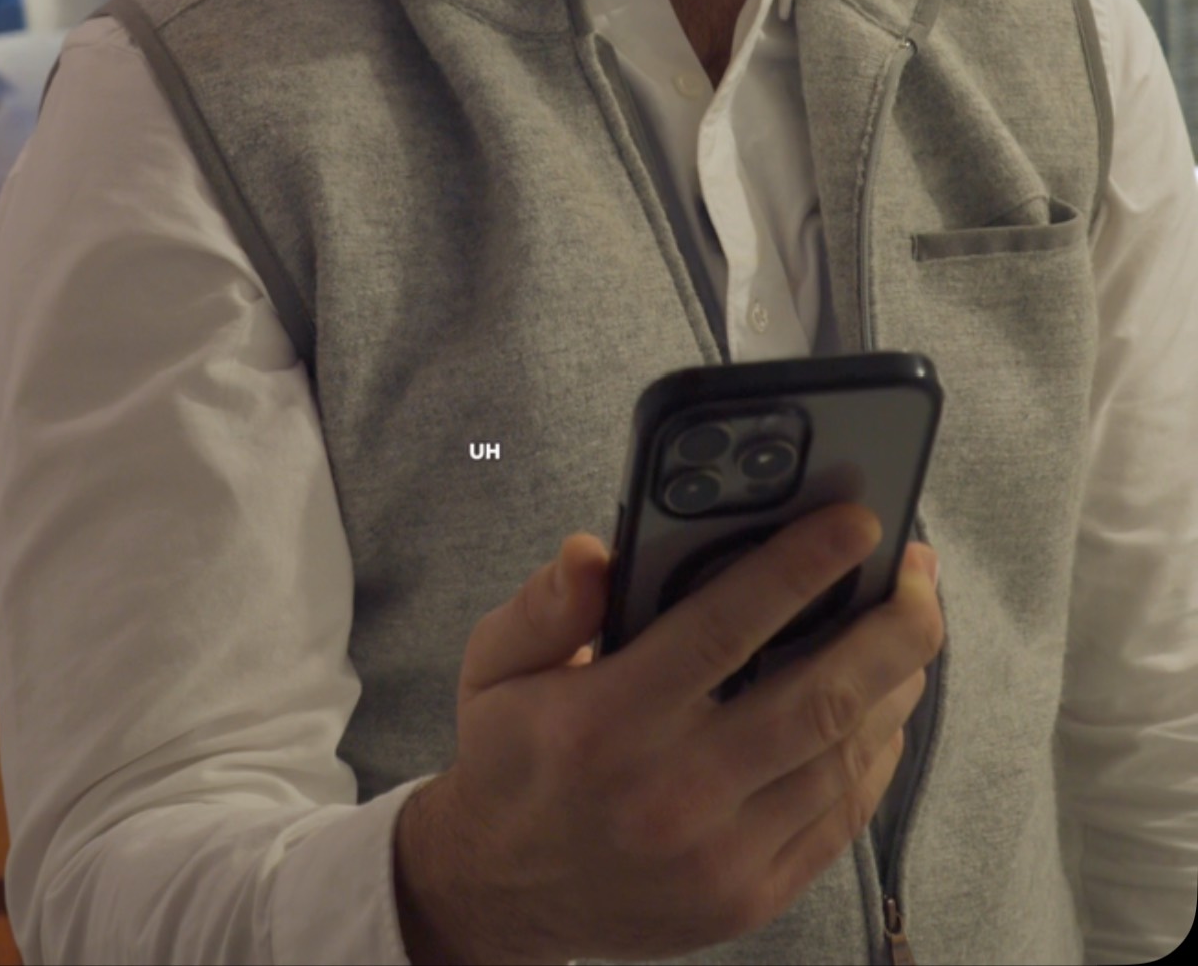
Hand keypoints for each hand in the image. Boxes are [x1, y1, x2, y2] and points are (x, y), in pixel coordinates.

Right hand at [393, 507, 942, 965]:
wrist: (500, 896)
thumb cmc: (510, 757)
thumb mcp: (496, 663)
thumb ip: (548, 601)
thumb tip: (597, 551)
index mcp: (610, 719)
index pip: (726, 626)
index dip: (801, 566)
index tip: (859, 519)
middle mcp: (674, 791)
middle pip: (818, 699)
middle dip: (890, 628)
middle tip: (920, 575)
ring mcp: (720, 856)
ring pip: (842, 756)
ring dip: (896, 684)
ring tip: (914, 626)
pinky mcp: (749, 897)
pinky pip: (839, 819)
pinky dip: (877, 756)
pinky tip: (887, 707)